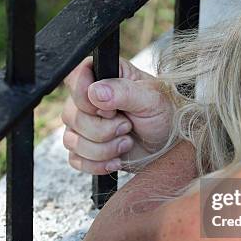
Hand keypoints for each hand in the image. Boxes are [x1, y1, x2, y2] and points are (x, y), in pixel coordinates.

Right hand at [62, 57, 172, 173]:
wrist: (168, 146)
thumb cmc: (163, 115)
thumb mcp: (151, 99)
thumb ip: (123, 92)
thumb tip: (95, 92)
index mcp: (103, 75)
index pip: (74, 78)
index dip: (87, 98)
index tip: (112, 110)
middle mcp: (88, 99)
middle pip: (71, 115)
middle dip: (102, 129)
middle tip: (128, 127)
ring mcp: (83, 124)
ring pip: (71, 140)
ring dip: (102, 149)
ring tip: (127, 143)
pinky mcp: (84, 149)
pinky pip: (75, 160)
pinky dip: (97, 164)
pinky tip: (116, 160)